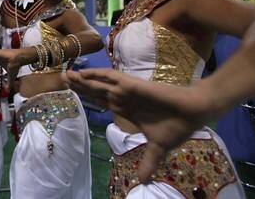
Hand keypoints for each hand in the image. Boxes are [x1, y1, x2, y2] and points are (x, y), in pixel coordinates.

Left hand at [66, 68, 211, 182]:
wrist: (193, 114)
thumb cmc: (177, 127)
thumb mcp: (158, 149)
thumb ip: (148, 163)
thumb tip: (143, 181)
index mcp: (126, 110)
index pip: (100, 102)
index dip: (85, 96)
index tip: (70, 93)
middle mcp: (123, 98)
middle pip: (94, 91)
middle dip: (78, 86)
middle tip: (60, 79)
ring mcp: (126, 91)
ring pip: (98, 83)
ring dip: (82, 79)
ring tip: (65, 74)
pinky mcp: (132, 85)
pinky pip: (111, 77)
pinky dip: (96, 74)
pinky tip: (83, 73)